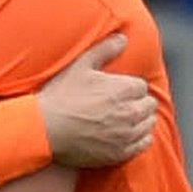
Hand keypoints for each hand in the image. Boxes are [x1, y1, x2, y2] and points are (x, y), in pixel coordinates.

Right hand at [36, 33, 156, 168]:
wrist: (44, 130)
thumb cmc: (60, 97)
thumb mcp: (79, 66)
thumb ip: (104, 50)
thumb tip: (123, 38)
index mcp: (124, 89)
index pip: (141, 86)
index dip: (128, 87)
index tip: (116, 91)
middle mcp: (131, 112)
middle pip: (148, 105)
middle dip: (137, 103)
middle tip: (121, 105)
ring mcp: (127, 134)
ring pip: (148, 124)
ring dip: (140, 121)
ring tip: (123, 119)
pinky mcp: (120, 153)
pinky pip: (143, 144)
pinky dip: (139, 139)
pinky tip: (126, 135)